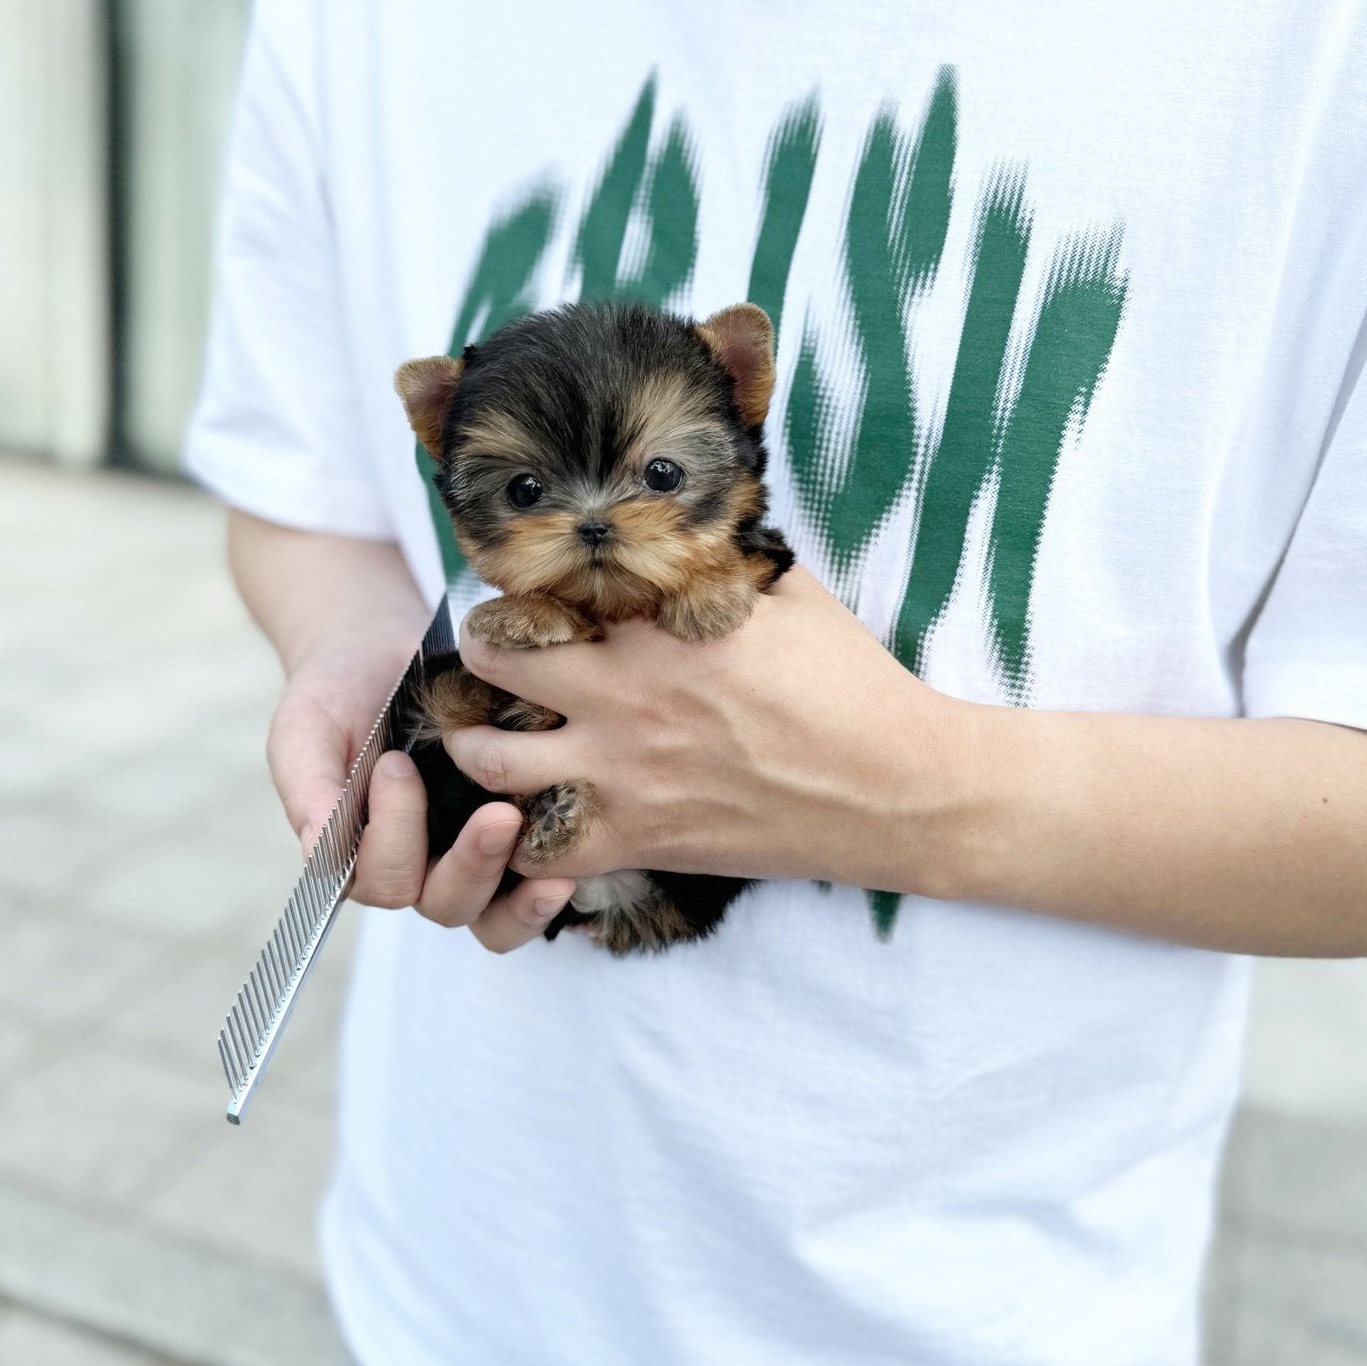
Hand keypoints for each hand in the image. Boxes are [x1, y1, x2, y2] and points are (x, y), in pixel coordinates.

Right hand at [266, 641, 575, 952]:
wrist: (384, 649)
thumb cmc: (338, 693)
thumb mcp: (306, 729)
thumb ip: (308, 789)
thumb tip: (320, 853)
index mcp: (362, 854)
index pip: (381, 881)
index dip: (391, 837)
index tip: (396, 766)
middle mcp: (418, 868)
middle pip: (446, 904)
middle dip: (472, 866)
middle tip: (499, 815)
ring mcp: (469, 857)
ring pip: (493, 916)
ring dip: (522, 898)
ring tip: (555, 867)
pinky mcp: (518, 838)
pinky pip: (534, 888)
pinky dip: (553, 887)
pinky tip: (577, 863)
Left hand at [440, 566, 979, 891]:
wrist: (891, 789)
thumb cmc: (849, 685)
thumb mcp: (788, 591)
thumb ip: (724, 554)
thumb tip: (696, 515)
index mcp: (656, 621)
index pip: (543, 587)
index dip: (519, 585)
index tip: (521, 589)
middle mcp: (621, 693)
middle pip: (493, 659)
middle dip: (479, 651)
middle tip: (488, 655)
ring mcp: (620, 773)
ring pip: (489, 759)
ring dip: (474, 741)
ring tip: (484, 733)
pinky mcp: (635, 839)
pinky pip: (535, 850)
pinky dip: (518, 837)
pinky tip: (530, 820)